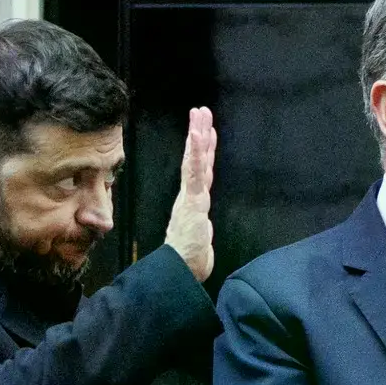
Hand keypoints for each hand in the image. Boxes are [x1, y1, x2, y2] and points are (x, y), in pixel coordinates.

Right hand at [163, 107, 216, 282]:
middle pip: (196, 160)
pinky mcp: (193, 202)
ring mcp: (191, 197)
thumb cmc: (188, 261)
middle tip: (201, 111)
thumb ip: (199, 231)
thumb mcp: (199, 241)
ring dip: (198, 136)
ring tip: (200, 115)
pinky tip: (198, 137)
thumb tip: (201, 230)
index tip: (204, 131)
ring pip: (196, 161)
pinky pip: (195, 173)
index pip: (200, 172)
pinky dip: (197, 154)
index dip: (202, 151)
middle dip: (199, 134)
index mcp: (193, 203)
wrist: (180, 273)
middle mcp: (191, 196)